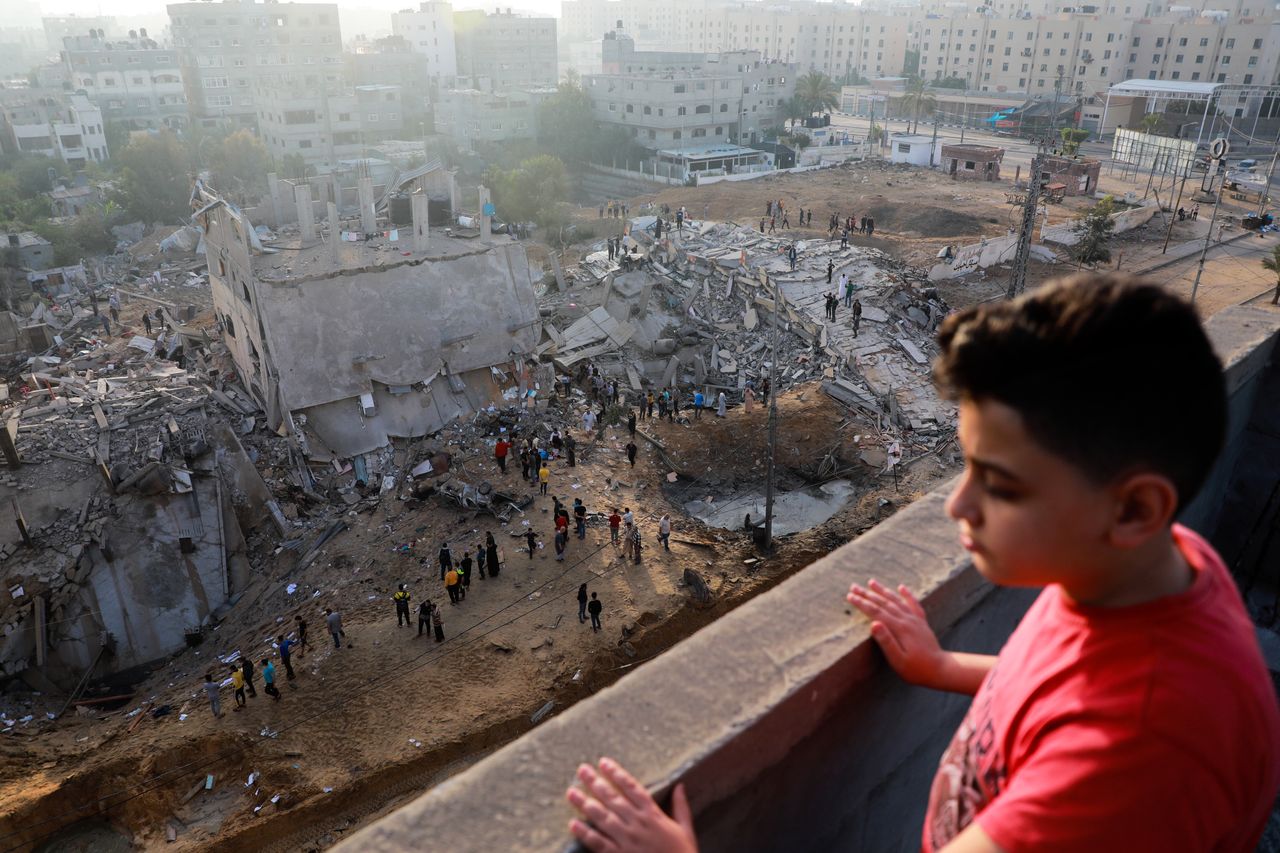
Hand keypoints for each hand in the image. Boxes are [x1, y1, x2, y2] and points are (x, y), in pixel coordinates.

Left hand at [565, 758, 697, 852]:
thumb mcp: (686, 829)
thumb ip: (681, 806)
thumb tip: (680, 786)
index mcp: (653, 814)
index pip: (632, 788)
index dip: (617, 774)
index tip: (603, 762)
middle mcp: (637, 824)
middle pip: (613, 798)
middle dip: (595, 783)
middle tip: (581, 770)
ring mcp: (627, 840)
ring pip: (602, 818)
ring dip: (585, 804)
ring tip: (571, 792)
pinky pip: (599, 843)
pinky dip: (585, 834)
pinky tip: (573, 824)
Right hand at [847, 579, 946, 687]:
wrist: (941, 669)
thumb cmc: (917, 669)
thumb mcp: (898, 660)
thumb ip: (886, 642)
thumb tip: (873, 624)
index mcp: (900, 629)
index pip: (876, 612)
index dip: (862, 604)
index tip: (850, 596)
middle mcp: (907, 620)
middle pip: (884, 603)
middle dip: (867, 594)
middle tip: (853, 586)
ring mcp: (915, 620)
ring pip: (896, 600)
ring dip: (883, 590)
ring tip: (871, 582)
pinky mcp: (921, 623)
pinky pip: (913, 604)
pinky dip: (907, 594)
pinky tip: (901, 587)